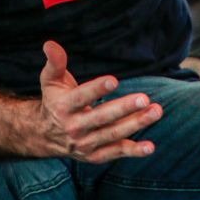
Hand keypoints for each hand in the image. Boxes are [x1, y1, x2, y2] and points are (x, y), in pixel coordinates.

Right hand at [36, 41, 162, 163]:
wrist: (44, 135)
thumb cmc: (54, 100)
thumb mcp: (50, 80)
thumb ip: (54, 62)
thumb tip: (50, 43)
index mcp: (64, 107)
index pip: (81, 97)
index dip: (97, 89)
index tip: (114, 80)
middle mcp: (75, 127)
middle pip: (102, 118)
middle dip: (124, 108)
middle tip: (144, 98)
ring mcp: (86, 144)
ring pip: (113, 134)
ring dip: (136, 124)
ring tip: (155, 111)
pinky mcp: (95, 155)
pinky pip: (116, 152)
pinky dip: (133, 151)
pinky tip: (150, 146)